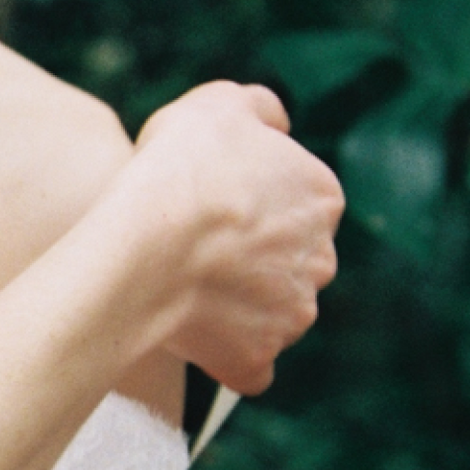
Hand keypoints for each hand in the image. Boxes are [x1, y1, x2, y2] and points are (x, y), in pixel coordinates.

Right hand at [121, 83, 342, 393]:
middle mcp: (321, 259)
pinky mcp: (259, 359)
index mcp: (323, 196)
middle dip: (252, 256)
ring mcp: (294, 315)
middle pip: (288, 258)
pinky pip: (249, 363)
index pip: (295, 200)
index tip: (210, 201)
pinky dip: (229, 355)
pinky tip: (196, 334)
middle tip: (194, 244)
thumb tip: (278, 123)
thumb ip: (259, 108)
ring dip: (239, 303)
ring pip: (272, 310)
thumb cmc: (180, 172)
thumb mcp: (218, 105)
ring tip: (184, 286)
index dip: (249, 199)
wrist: (146, 250)